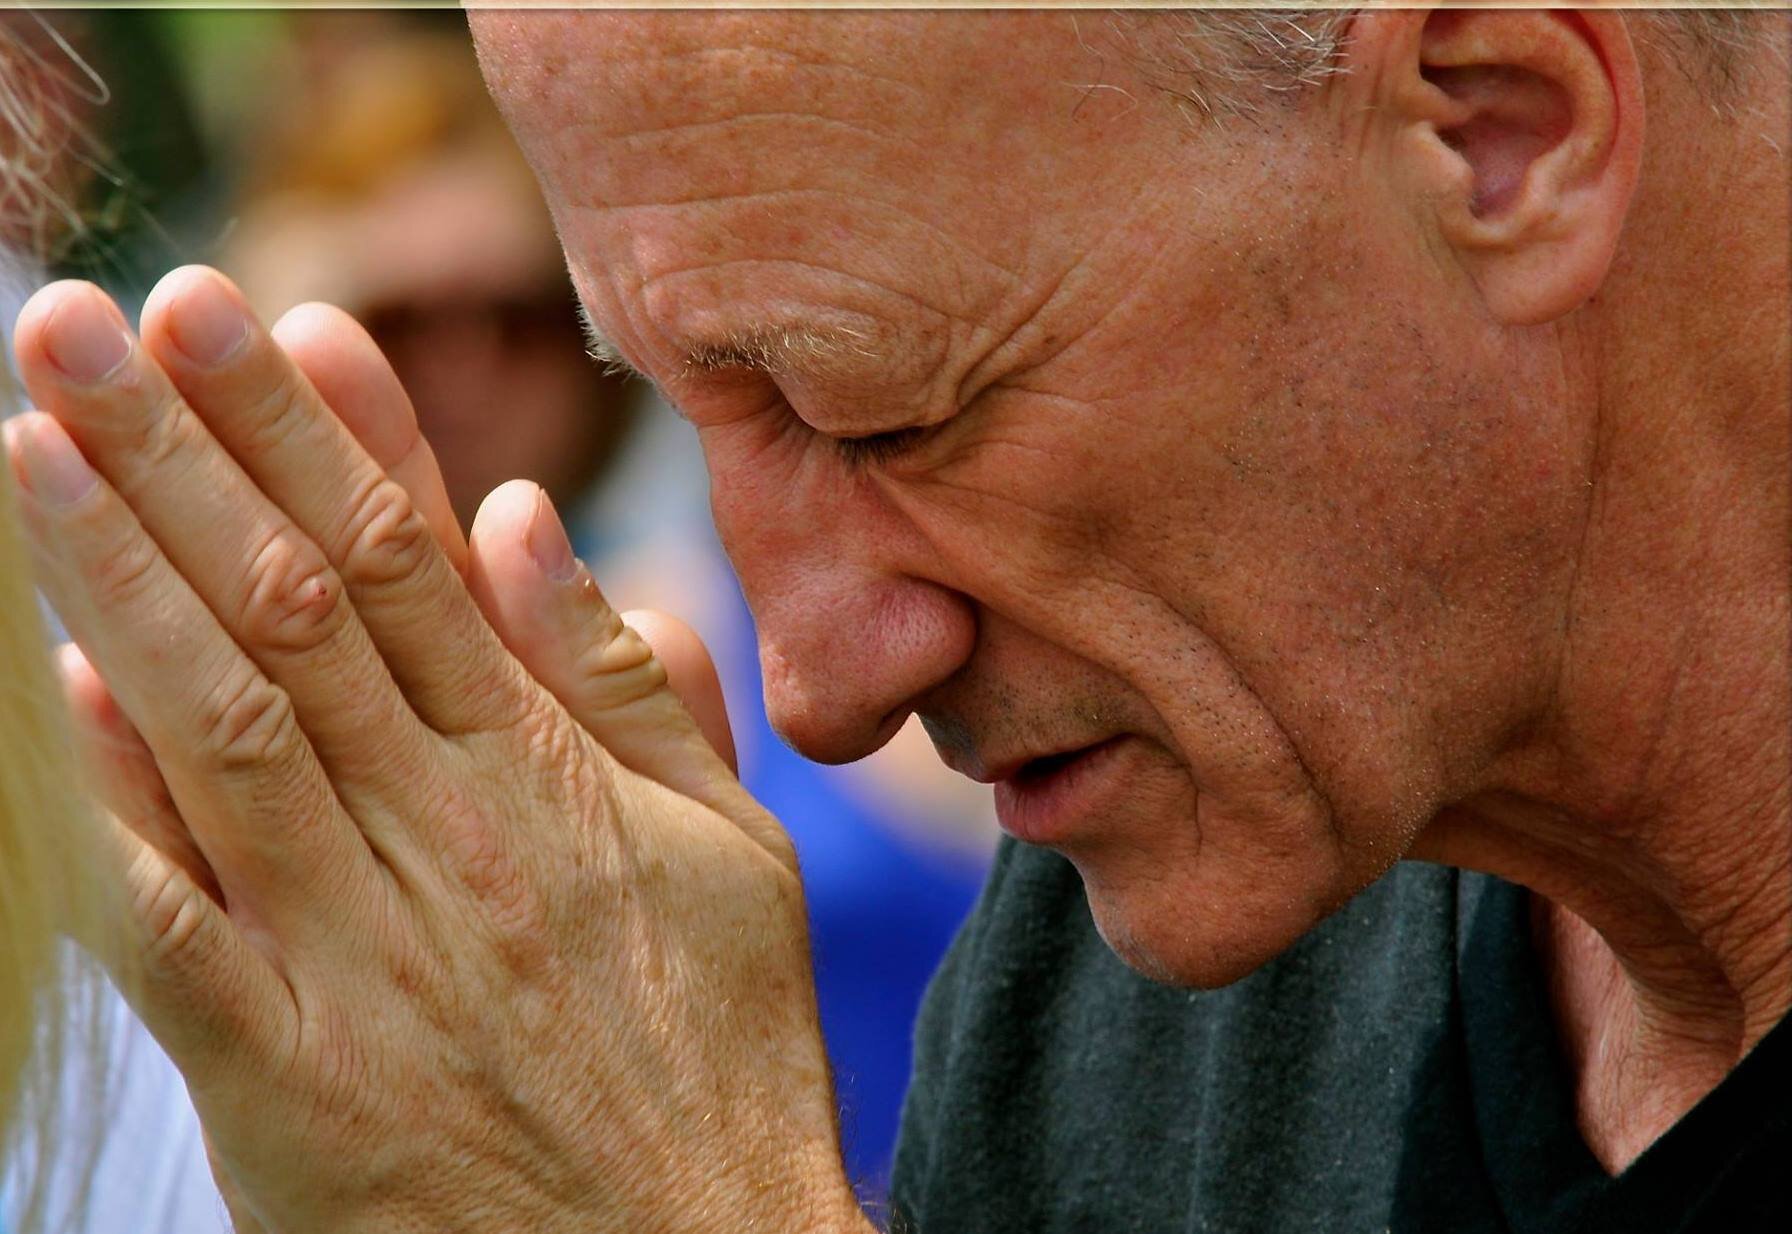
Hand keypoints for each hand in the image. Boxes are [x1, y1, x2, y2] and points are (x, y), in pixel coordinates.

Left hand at [5, 267, 866, 1233]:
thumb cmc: (723, 1056)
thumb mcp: (733, 854)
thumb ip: (631, 685)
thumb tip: (527, 523)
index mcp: (556, 781)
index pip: (417, 566)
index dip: (327, 429)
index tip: (255, 313)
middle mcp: (451, 840)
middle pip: (299, 610)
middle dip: (190, 448)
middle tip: (93, 317)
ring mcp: (361, 954)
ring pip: (223, 725)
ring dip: (118, 569)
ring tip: (32, 434)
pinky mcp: (288, 1074)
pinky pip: (174, 920)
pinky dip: (108, 796)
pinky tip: (50, 675)